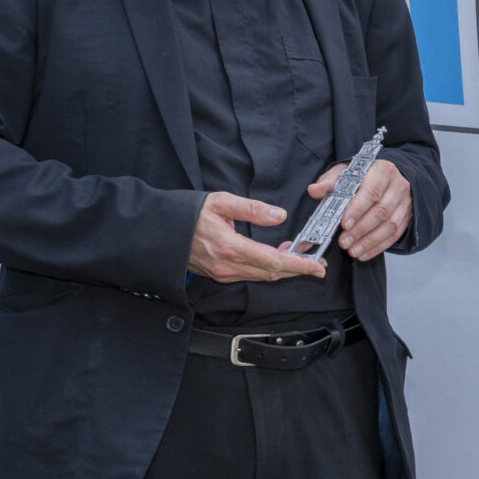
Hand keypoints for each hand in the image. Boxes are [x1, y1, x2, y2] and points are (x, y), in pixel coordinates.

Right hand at [189, 192, 327, 283]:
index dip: (299, 265)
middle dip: (297, 270)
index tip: (317, 266)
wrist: (161, 231)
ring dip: (284, 269)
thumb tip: (279, 215)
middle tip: (318, 264)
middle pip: (272, 273)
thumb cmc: (188, 214)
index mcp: (230, 248)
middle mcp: (227, 266)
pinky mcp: (219, 275)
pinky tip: (277, 257)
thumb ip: (252, 209)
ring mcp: (222, 273)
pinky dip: (268, 268)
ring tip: (302, 257)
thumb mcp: (221, 202)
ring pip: (262, 276)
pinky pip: (250, 275)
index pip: (273, 261)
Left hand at [301, 158, 410, 261]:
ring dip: (370, 241)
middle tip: (344, 242)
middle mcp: (398, 186)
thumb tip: (315, 190)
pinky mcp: (406, 217)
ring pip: (390, 225)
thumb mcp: (345, 172)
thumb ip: (330, 181)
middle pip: (381, 211)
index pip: (371, 191)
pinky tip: (364, 253)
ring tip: (352, 250)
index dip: (358, 209)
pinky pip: (395, 235)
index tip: (344, 224)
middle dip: (361, 230)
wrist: (386, 177)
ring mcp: (405, 202)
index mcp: (382, 171)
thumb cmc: (363, 175)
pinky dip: (379, 247)